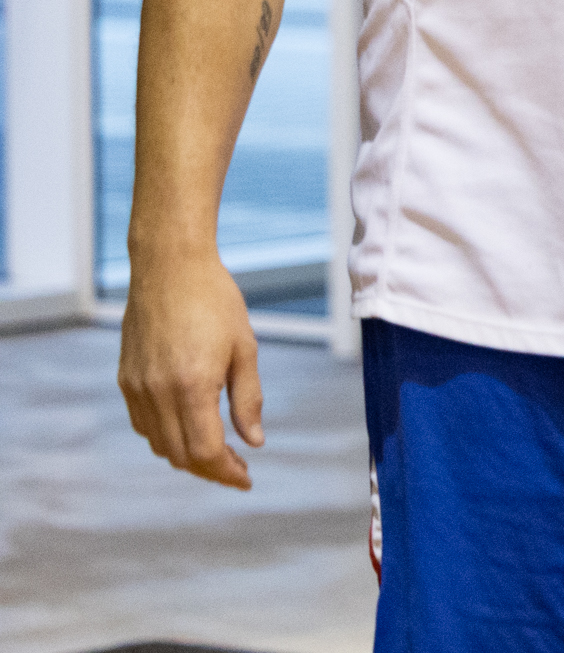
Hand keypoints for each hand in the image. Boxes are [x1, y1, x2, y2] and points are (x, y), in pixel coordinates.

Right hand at [117, 247, 262, 489]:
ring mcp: (136, 389)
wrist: (169, 268)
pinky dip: (165, 437)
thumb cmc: (215, 301)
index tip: (246, 478)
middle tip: (237, 469)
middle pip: (179, 456)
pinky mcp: (125, 380)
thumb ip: (248, 399)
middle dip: (209, 470)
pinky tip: (188, 428)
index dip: (226, 472)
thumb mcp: (244, 348)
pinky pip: (143, 425)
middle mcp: (157, 393)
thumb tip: (254, 442)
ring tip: (217, 452)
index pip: (204, 451)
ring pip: (158, 444)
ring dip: (186, 456)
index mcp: (191, 386)